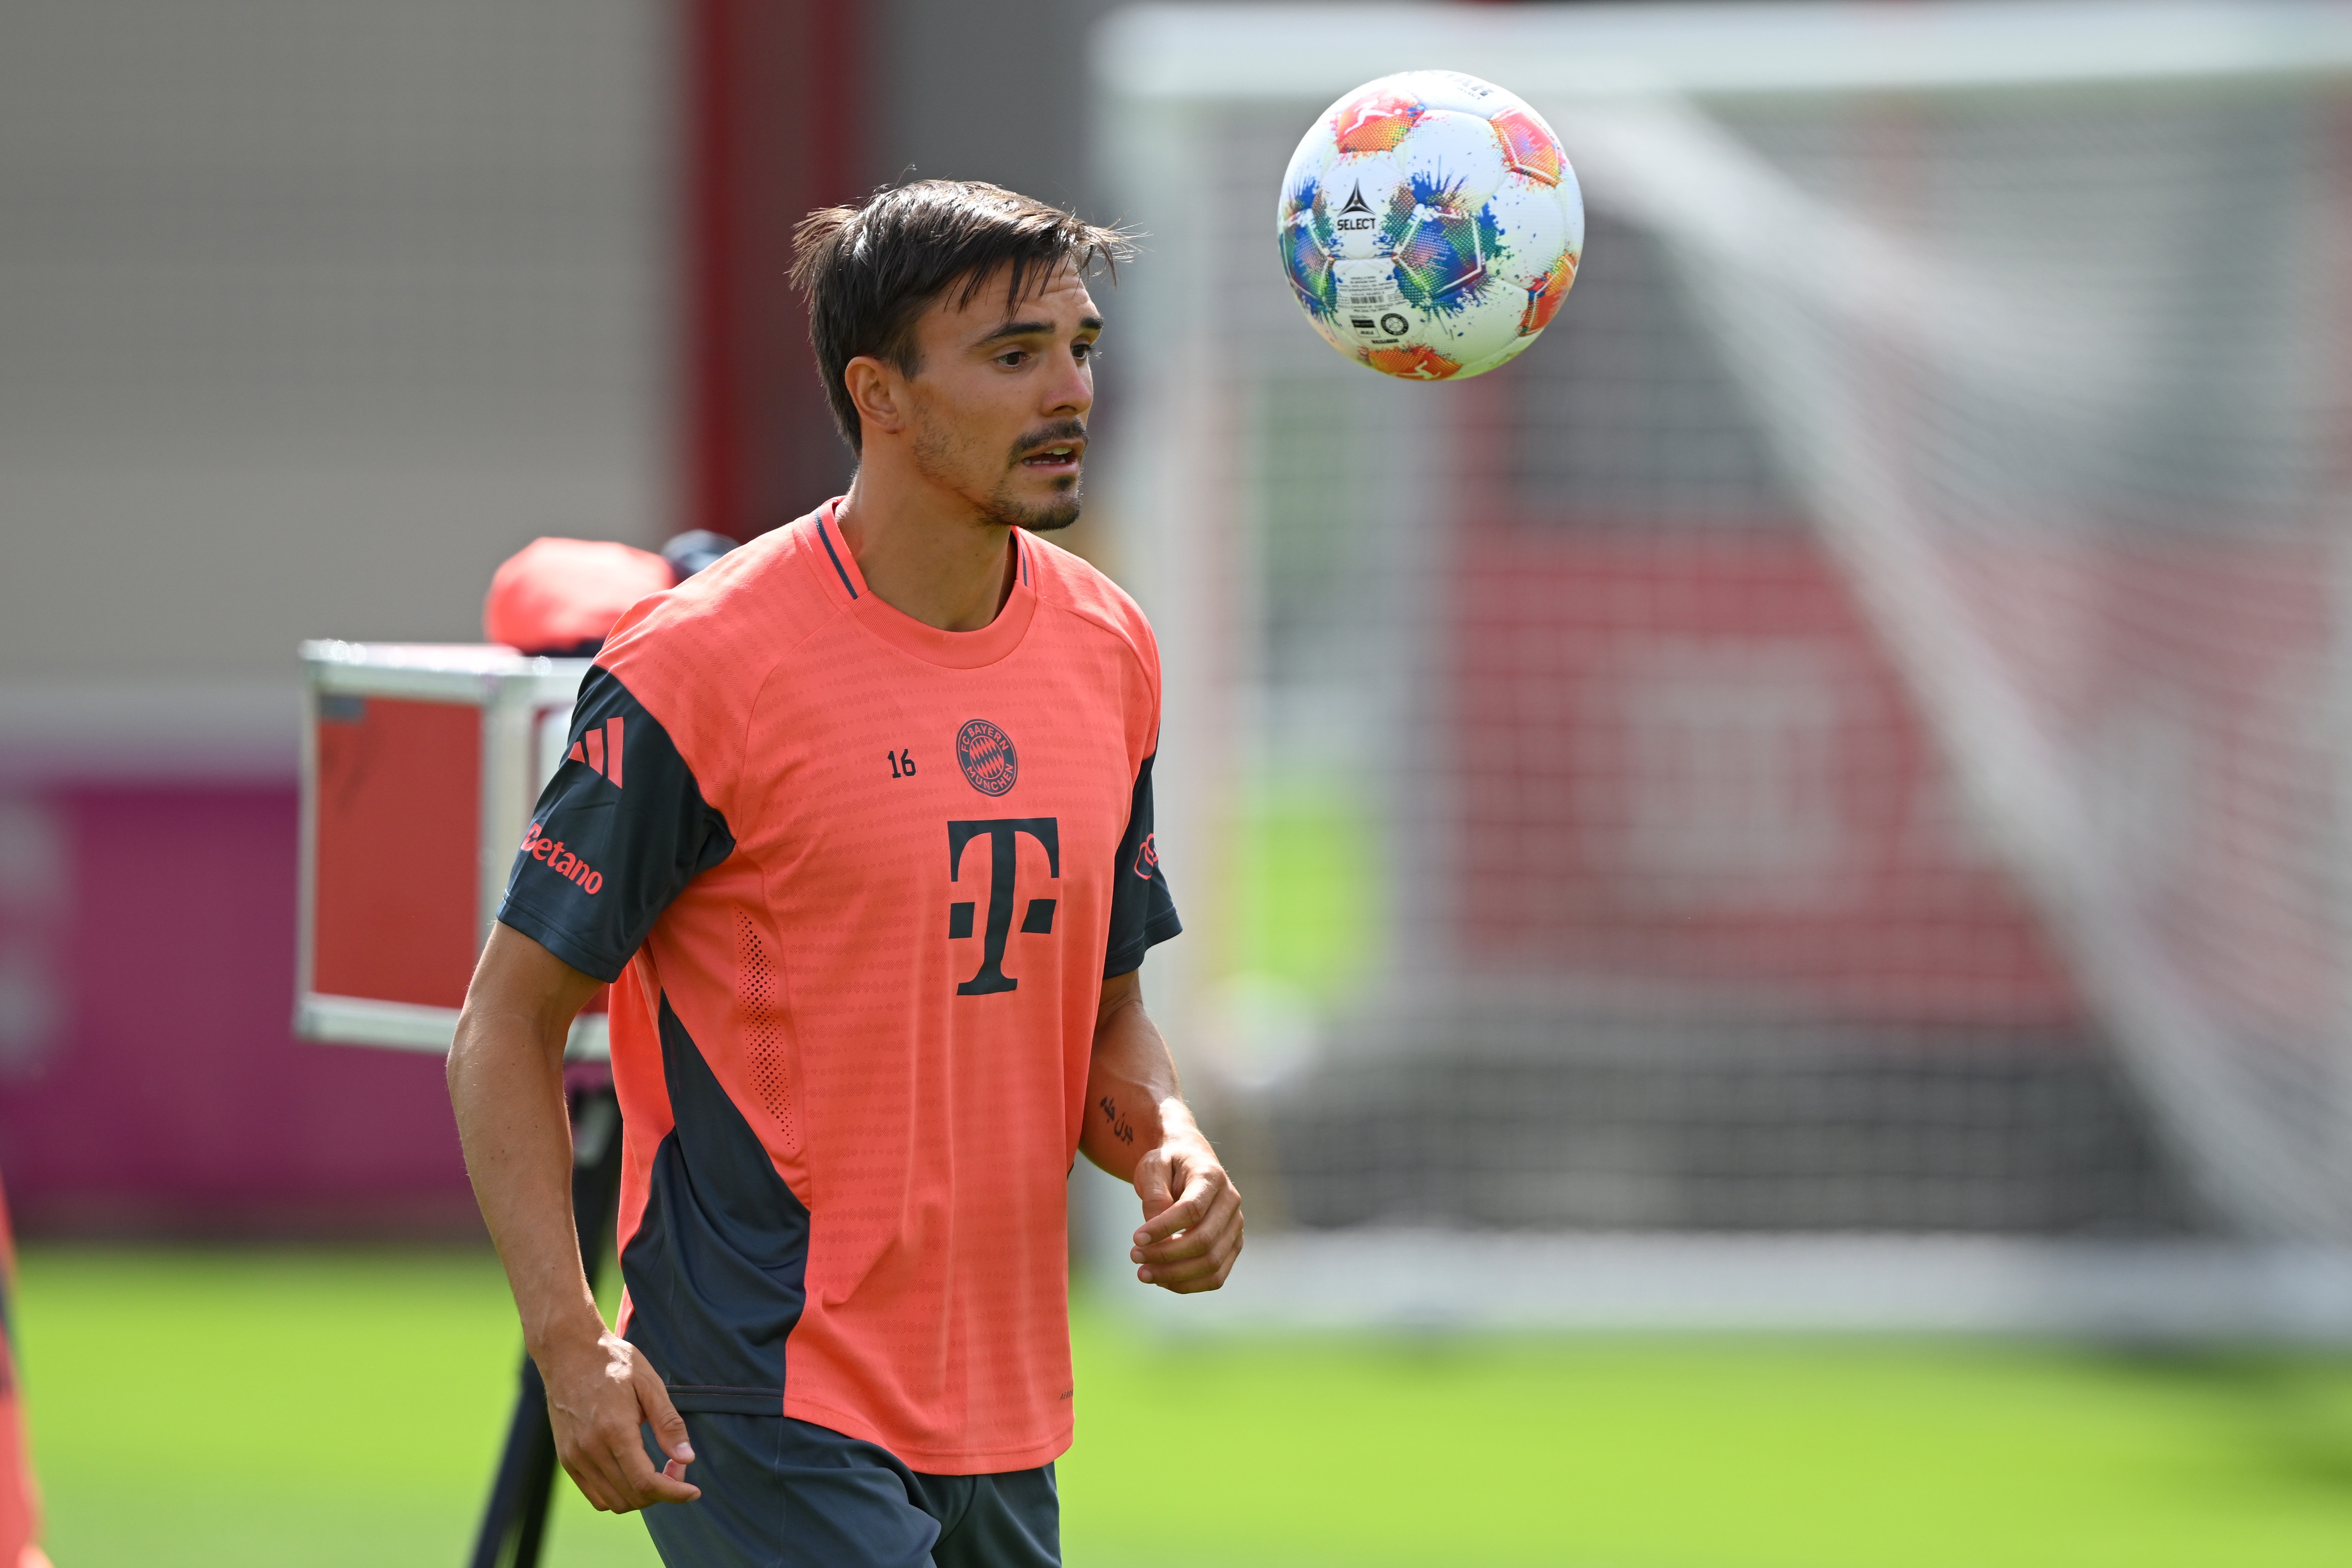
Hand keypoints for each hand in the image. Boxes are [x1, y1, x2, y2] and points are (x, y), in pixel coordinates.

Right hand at [540, 1329, 700, 1511]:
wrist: (568, 1352)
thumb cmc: (613, 1363)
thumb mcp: (649, 1384)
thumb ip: (669, 1424)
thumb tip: (687, 1459)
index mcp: (614, 1430)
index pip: (646, 1482)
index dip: (674, 1493)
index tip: (694, 1492)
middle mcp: (590, 1449)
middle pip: (632, 1497)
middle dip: (662, 1491)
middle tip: (676, 1467)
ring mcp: (574, 1457)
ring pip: (612, 1502)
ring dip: (641, 1497)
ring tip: (656, 1470)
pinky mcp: (566, 1459)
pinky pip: (594, 1495)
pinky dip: (617, 1495)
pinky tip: (632, 1473)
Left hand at [1131, 1119, 1243, 1292]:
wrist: (1189, 1162)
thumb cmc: (1168, 1164)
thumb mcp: (1153, 1166)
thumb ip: (1154, 1195)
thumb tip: (1155, 1233)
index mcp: (1212, 1176)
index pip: (1192, 1210)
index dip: (1163, 1228)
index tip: (1135, 1239)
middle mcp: (1231, 1202)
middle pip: (1204, 1240)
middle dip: (1166, 1255)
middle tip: (1134, 1257)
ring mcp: (1235, 1226)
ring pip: (1212, 1263)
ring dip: (1175, 1275)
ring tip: (1143, 1274)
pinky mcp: (1232, 1245)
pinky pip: (1215, 1276)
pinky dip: (1188, 1284)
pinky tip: (1162, 1279)